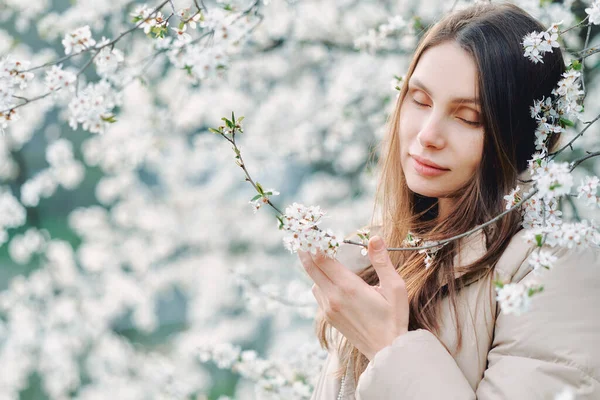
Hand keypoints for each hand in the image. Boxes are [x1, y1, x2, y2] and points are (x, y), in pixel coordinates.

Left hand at [299, 235, 408, 360]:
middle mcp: (334, 297)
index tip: (311, 230)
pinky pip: (318, 294)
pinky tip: (330, 280)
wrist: (386, 351)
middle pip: (311, 268)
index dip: (315, 243)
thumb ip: (382, 262)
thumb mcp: (395, 288)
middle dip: (306, 250)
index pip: (322, 259)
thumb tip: (374, 238)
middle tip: (303, 236)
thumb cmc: (394, 319)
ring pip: (313, 281)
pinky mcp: (329, 317)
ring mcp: (329, 308)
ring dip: (314, 268)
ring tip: (318, 256)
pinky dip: (320, 283)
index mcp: (348, 287)